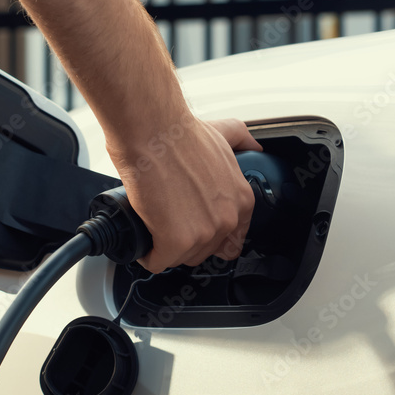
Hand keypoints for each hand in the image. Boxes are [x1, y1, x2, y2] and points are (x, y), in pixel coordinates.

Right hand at [108, 118, 262, 272]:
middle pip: (202, 251)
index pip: (231, 240)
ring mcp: (203, 233)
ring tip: (153, 225)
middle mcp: (227, 219)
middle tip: (167, 220)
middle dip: (183, 240)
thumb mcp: (224, 133)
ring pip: (179, 257)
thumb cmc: (178, 134)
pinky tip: (142, 240)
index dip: (206, 234)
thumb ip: (243, 141)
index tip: (191, 226)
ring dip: (163, 247)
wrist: (151, 132)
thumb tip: (252, 146)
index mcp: (241, 199)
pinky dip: (146, 254)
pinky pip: (157, 262)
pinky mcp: (176, 241)